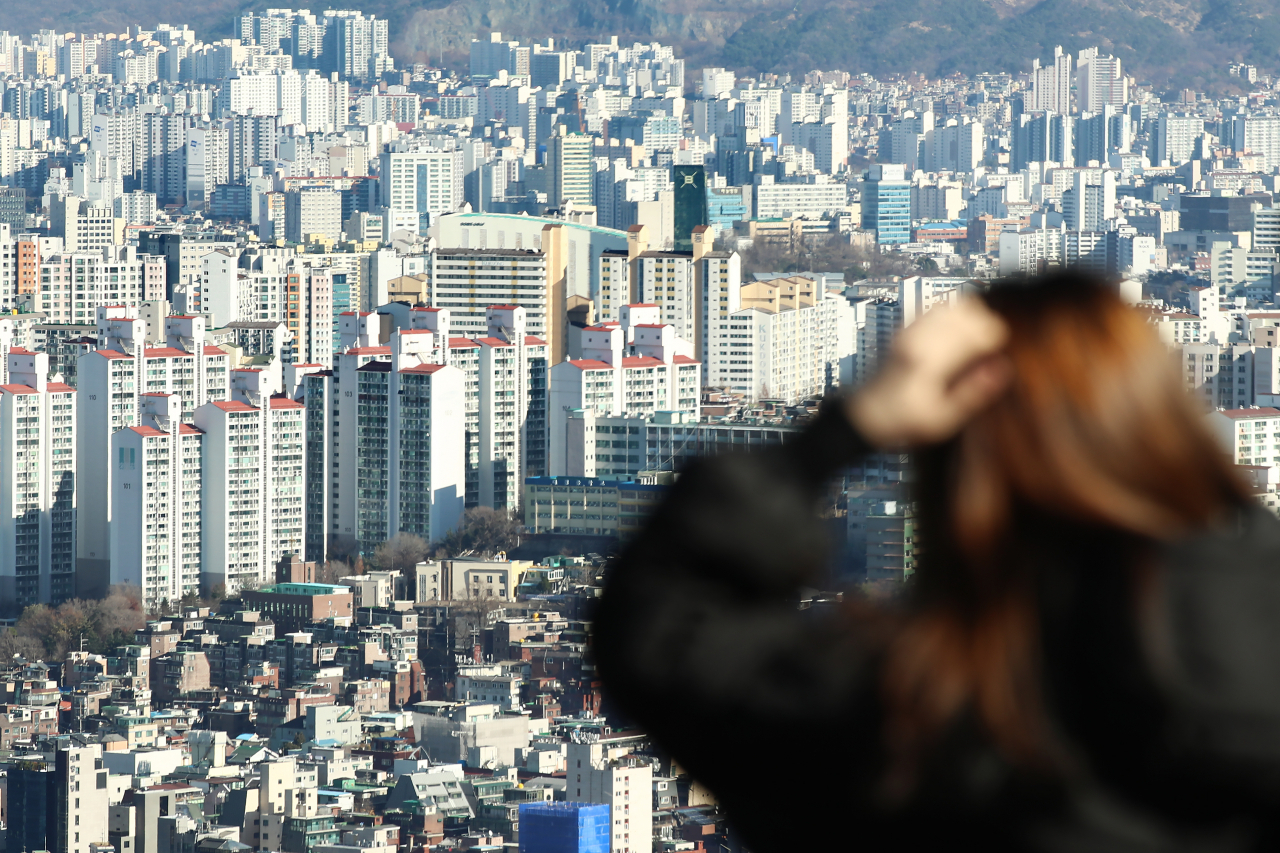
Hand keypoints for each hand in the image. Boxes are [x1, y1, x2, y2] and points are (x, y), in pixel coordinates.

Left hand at [847, 299, 1010, 449]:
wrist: (867, 413)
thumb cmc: (904, 420)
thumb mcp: (943, 418)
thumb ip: (974, 393)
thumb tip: (1003, 368)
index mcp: (932, 359)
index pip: (981, 330)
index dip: (997, 342)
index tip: (995, 360)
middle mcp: (920, 337)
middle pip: (971, 308)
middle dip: (986, 326)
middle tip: (986, 350)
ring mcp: (911, 328)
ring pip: (955, 303)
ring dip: (971, 317)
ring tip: (971, 342)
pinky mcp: (906, 327)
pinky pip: (937, 307)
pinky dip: (953, 315)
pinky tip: (954, 336)